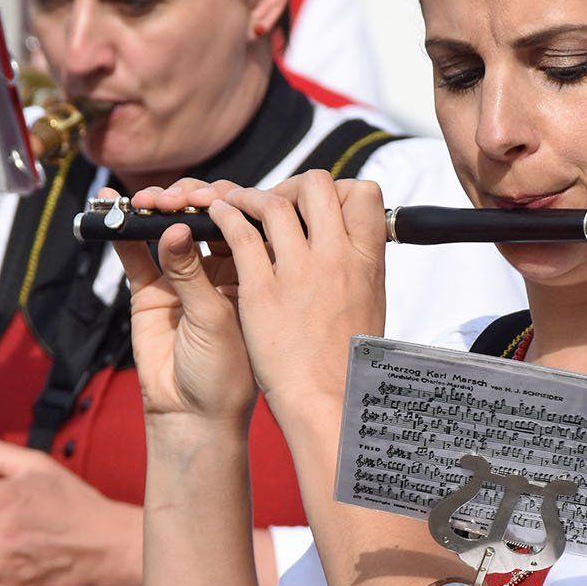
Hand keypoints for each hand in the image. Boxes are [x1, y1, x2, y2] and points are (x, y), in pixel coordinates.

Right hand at [105, 181, 256, 426]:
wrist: (193, 415)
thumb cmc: (224, 373)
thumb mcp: (214, 318)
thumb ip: (192, 273)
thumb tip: (175, 228)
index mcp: (253, 269)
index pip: (238, 220)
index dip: (221, 201)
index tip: (203, 198)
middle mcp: (221, 266)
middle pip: (202, 216)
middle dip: (185, 200)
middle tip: (168, 200)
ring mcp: (184, 274)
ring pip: (168, 228)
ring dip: (154, 209)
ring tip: (140, 203)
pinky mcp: (151, 289)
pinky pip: (136, 252)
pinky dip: (123, 230)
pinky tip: (111, 211)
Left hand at [208, 171, 386, 413]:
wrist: (327, 401)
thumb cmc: (348, 363)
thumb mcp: (370, 307)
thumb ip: (358, 270)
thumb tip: (354, 246)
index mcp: (367, 261)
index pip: (363, 194)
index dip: (340, 189)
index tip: (320, 205)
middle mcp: (337, 258)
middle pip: (317, 185)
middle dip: (293, 184)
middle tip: (277, 200)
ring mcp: (299, 272)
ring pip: (274, 203)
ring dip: (251, 196)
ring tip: (236, 202)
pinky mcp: (261, 291)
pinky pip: (239, 235)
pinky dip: (225, 216)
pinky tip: (217, 216)